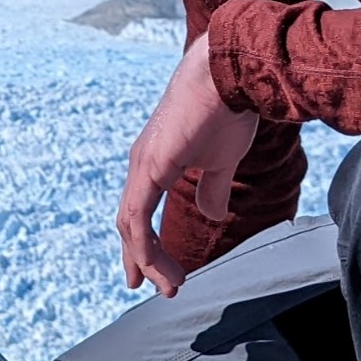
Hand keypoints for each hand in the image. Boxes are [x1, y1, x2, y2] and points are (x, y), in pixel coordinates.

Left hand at [116, 34, 258, 297]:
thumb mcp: (221, 159)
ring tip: (170, 285)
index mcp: (155, 161)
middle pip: (130, 222)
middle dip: (142, 259)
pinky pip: (137, 219)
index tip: (160, 272)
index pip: (139, 211)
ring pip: (131, 226)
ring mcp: (142, 165)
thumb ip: (212, 188)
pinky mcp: (150, 168)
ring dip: (148, 260)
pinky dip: (144, 247)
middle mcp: (142, 163)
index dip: (145, 244)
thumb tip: (212, 213)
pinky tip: (157, 267)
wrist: (230, 73)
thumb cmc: (229, 108)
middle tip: (158, 287)